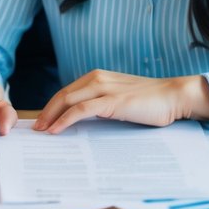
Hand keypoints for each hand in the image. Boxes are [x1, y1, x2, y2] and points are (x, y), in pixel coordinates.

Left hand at [33, 70, 208, 133]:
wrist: (173, 96)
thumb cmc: (150, 101)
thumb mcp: (119, 99)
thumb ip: (102, 104)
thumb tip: (84, 120)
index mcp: (98, 77)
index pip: (67, 92)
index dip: (51, 106)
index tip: (42, 120)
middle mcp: (97, 79)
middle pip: (62, 95)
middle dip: (45, 112)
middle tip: (35, 128)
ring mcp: (103, 89)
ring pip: (67, 101)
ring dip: (50, 116)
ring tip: (41, 131)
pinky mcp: (110, 102)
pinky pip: (80, 111)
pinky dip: (64, 120)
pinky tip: (56, 130)